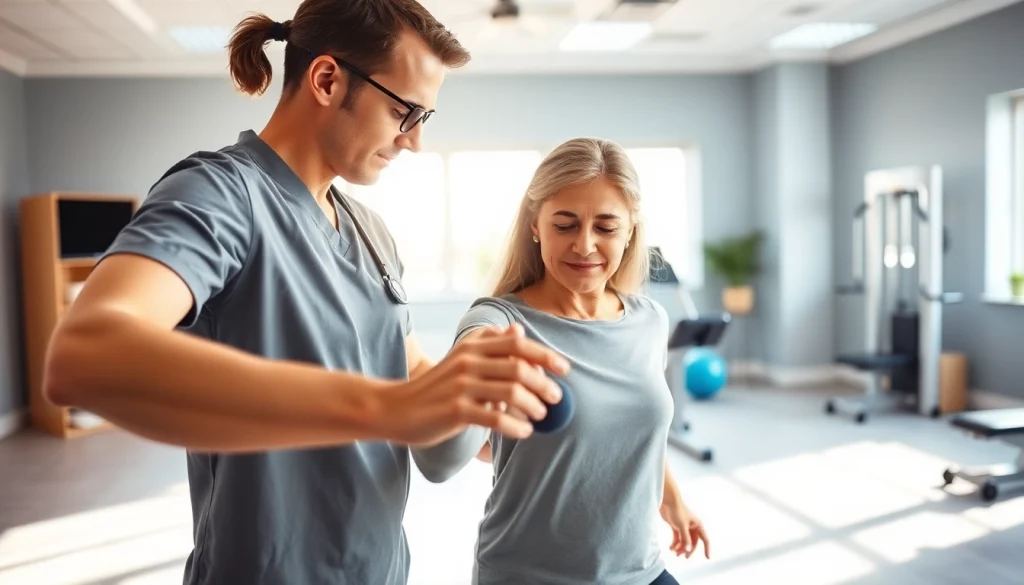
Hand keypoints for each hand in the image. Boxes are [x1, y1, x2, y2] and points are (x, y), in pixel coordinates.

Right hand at [379, 324, 568, 446]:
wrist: (396, 408)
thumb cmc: (436, 387)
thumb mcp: (461, 359)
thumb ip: (490, 346)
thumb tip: (519, 331)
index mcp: (472, 345)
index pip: (518, 344)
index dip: (545, 355)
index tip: (564, 368)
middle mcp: (468, 360)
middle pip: (519, 367)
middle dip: (544, 384)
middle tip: (556, 398)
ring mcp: (461, 385)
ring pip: (511, 391)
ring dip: (533, 406)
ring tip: (541, 417)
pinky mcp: (456, 410)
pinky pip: (495, 417)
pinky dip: (515, 426)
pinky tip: (523, 433)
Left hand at [660, 500, 709, 559]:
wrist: (667, 500)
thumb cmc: (677, 510)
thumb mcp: (682, 526)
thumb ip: (685, 539)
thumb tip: (688, 550)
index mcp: (697, 525)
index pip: (705, 539)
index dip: (707, 549)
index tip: (708, 558)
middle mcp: (692, 526)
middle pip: (693, 542)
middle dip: (688, 549)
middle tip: (684, 556)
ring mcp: (684, 526)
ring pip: (684, 540)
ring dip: (680, 547)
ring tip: (675, 553)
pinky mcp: (676, 526)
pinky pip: (677, 538)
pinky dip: (675, 543)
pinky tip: (671, 548)